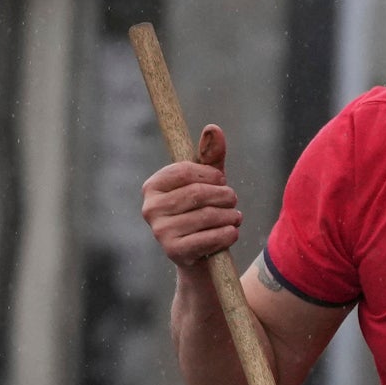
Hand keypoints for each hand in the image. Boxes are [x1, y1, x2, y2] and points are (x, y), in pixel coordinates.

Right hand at [141, 122, 238, 272]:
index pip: (185, 171)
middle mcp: (150, 208)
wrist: (198, 255)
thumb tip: (213, 129)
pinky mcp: (173, 251)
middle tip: (233, 200)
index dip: (210, 174)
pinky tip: (232, 232)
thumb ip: (210, 155)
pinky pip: (208, 238)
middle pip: (197, 194)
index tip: (221, 180)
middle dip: (223, 195)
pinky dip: (227, 234)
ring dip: (229, 216)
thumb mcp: (207, 181)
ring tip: (235, 217)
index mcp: (152, 186)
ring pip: (206, 216)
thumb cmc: (201, 210)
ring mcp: (160, 231)